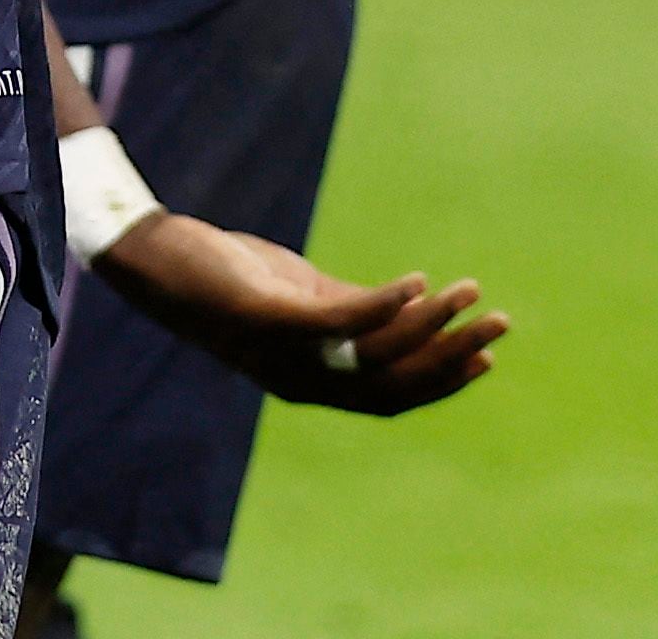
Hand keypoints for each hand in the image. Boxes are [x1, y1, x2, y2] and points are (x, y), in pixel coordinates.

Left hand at [92, 209, 505, 412]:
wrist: (159, 261)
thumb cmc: (228, 278)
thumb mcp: (296, 297)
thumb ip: (346, 309)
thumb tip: (405, 305)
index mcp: (312, 382)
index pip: (391, 397)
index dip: (441, 385)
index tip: (486, 363)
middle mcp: (302, 379)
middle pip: (395, 381)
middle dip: (452, 357)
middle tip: (498, 325)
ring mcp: (285, 351)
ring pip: (377, 352)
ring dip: (431, 324)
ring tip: (469, 293)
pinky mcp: (268, 317)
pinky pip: (340, 319)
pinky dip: (385, 305)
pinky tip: (417, 282)